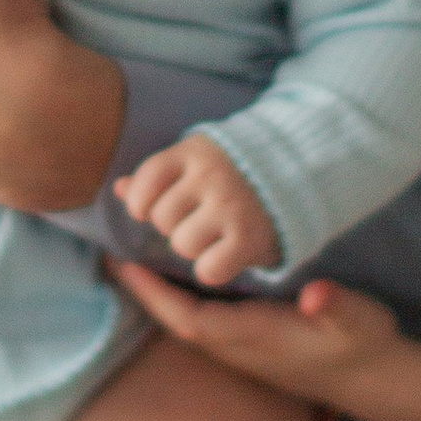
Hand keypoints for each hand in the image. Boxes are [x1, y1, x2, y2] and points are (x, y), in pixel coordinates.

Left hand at [115, 134, 276, 288]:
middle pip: (162, 219)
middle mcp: (211, 175)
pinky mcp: (249, 236)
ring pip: (182, 245)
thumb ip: (157, 176)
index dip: (144, 204)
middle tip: (201, 217)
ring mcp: (231, 205)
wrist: (302, 172)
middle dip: (175, 225)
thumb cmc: (236, 170)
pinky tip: (228, 253)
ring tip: (217, 232)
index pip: (143, 186)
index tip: (161, 204)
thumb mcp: (198, 160)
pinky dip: (214, 268)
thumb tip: (118, 189)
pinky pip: (208, 269)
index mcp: (193, 151)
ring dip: (196, 247)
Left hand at [116, 259, 402, 404]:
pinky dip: (178, 293)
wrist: (377, 381)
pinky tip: (171, 268)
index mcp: (254, 337)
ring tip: (129, 250)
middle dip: (141, 286)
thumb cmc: (364, 346)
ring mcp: (242, 348)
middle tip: (109, 245)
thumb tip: (314, 296)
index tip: (122, 263)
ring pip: (185, 318)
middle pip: (174, 317)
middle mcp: (238, 347)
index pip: (189, 318)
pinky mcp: (249, 343)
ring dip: (156, 289)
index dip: (153, 293)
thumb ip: (335, 306)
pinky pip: (201, 317)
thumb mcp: (357, 320)